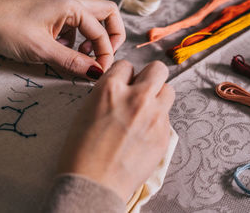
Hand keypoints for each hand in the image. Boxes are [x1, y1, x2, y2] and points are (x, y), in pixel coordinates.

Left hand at [0, 0, 125, 78]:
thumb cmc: (5, 28)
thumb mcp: (42, 50)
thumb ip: (73, 62)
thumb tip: (97, 73)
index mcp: (71, 5)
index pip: (102, 31)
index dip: (106, 54)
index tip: (100, 72)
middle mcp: (70, 1)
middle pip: (107, 14)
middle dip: (111, 37)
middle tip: (104, 56)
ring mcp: (61, 5)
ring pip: (92, 20)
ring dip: (93, 38)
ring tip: (81, 56)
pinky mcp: (53, 13)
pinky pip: (75, 25)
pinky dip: (77, 40)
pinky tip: (62, 51)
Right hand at [58, 60, 174, 201]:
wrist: (93, 185)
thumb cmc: (81, 151)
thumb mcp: (87, 111)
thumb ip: (109, 94)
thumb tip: (124, 88)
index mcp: (111, 89)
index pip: (127, 65)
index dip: (124, 75)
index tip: (123, 84)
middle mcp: (136, 98)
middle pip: (158, 69)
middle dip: (150, 77)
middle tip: (141, 90)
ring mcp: (154, 117)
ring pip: (168, 91)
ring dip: (158, 97)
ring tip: (145, 112)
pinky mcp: (164, 135)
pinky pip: (166, 118)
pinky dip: (157, 122)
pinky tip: (143, 135)